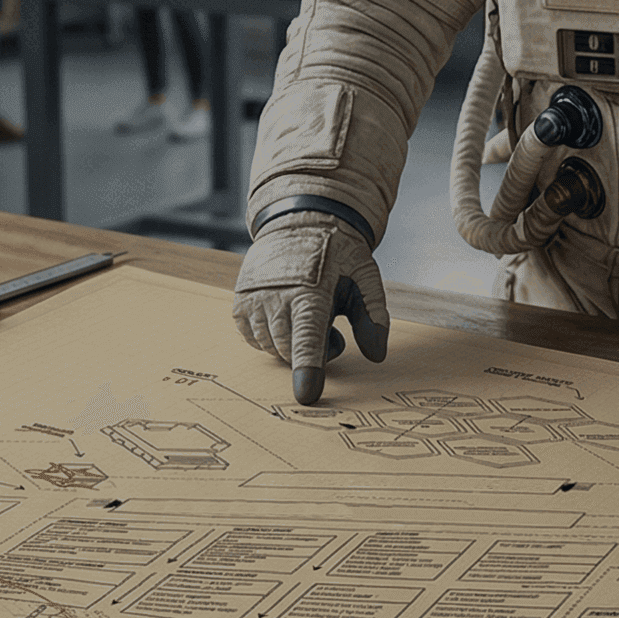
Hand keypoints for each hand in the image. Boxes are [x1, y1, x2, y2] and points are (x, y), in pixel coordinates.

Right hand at [232, 213, 389, 404]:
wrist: (299, 221)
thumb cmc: (336, 253)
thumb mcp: (365, 277)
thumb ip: (374, 316)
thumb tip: (377, 355)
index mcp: (310, 292)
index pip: (307, 339)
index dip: (308, 369)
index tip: (307, 396)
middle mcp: (276, 297)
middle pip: (289, 351)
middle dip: (312, 353)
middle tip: (331, 331)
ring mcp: (254, 300)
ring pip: (272, 348)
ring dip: (292, 346)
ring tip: (307, 317)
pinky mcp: (241, 303)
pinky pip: (255, 339)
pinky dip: (273, 339)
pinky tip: (287, 317)